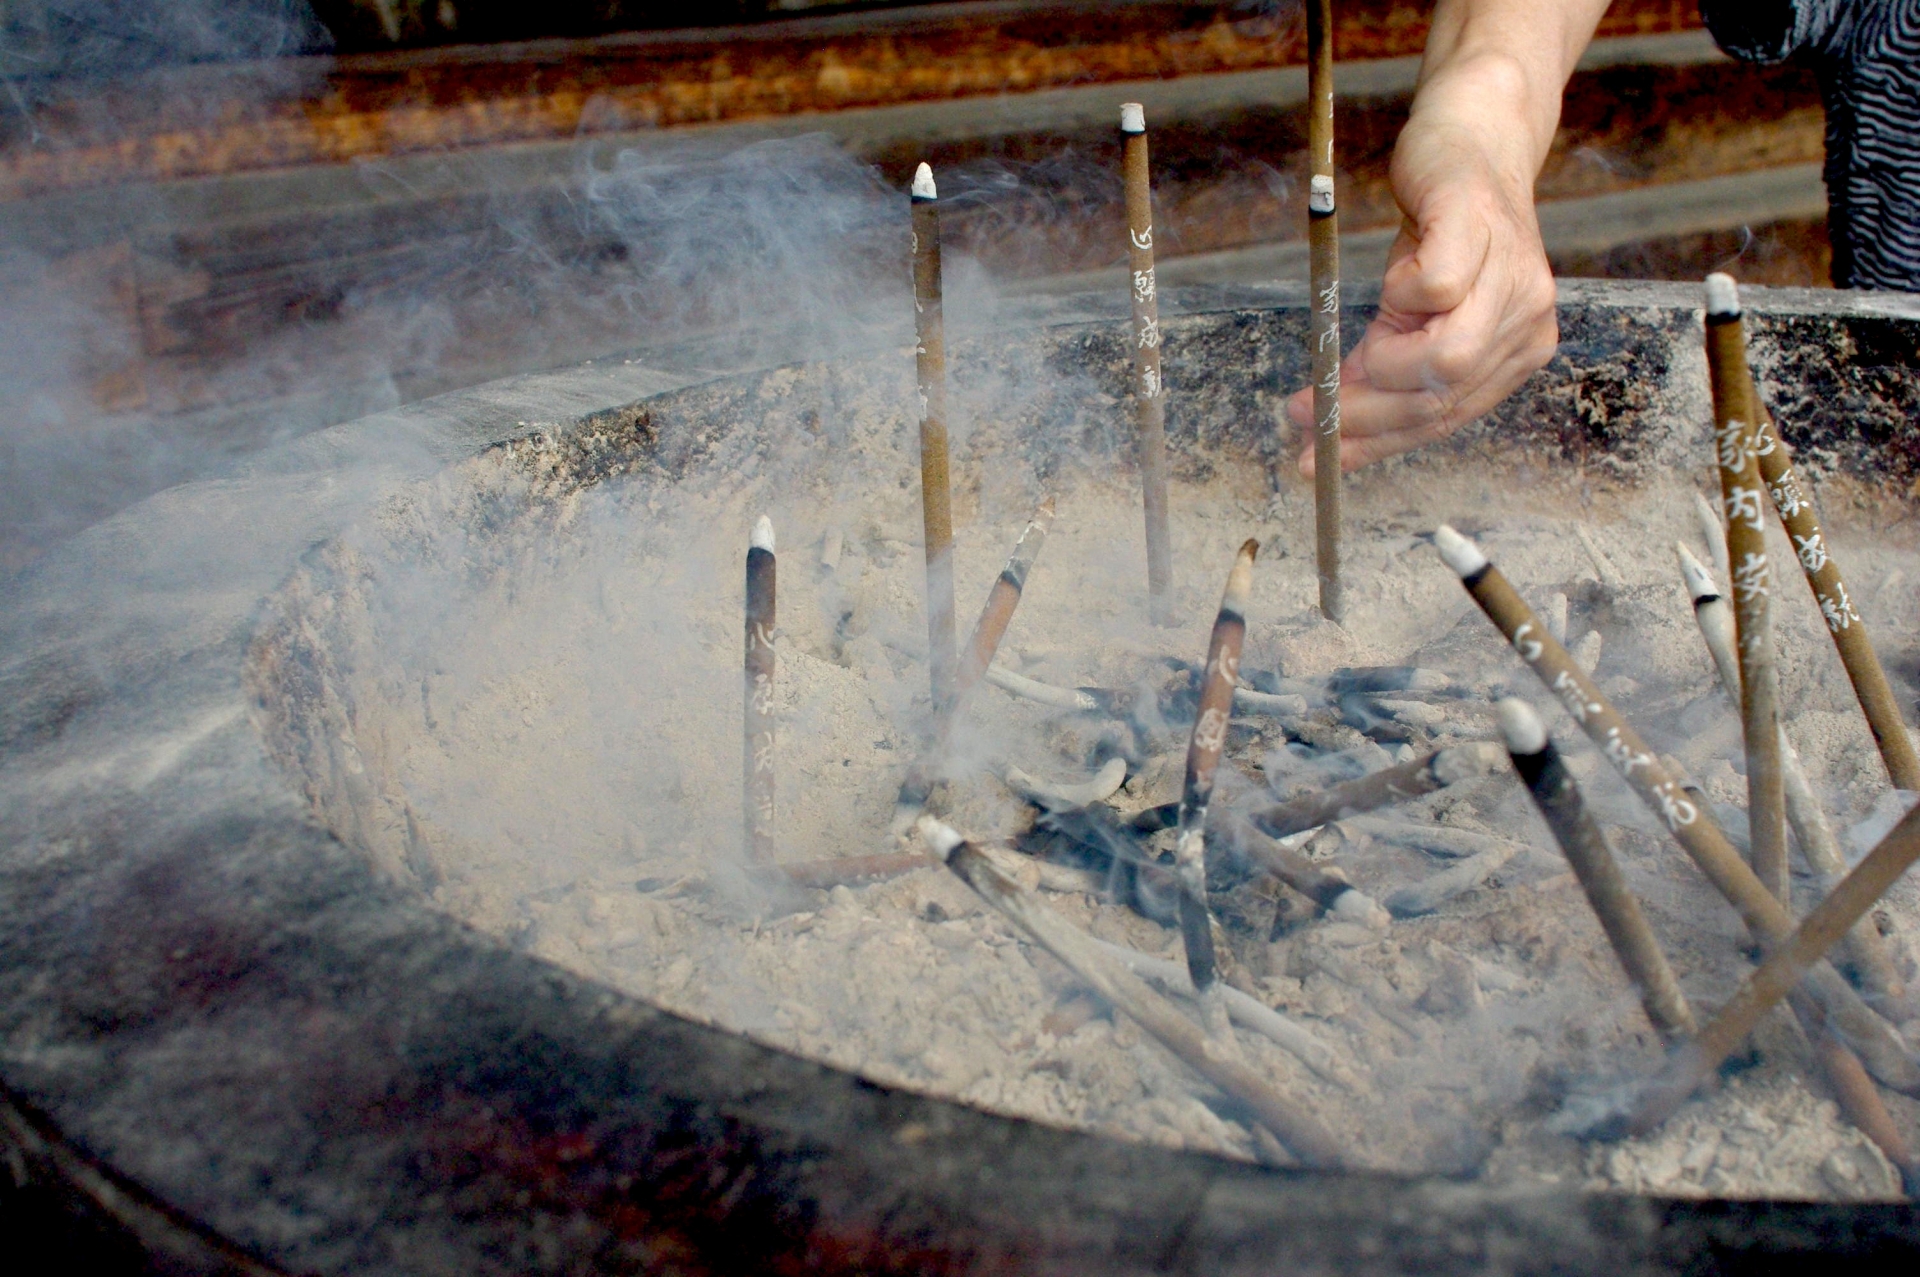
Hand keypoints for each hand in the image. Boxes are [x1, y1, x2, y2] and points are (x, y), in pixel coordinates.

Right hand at [1288, 56, 1559, 474]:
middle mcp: (1528, 324)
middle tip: (1305, 413)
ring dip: (1383, 364)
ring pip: (1449, 359)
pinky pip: (1438, 289)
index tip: (1320, 458)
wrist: (1472, 138)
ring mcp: (1514, 278)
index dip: (1377, 444)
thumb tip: (1329, 428)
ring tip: (1349, 353)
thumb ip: (1386, 370)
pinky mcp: (1481, 229)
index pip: (1444, 419)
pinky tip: (1393, 281)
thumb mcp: (1412, 316)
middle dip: (1365, 414)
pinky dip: (1400, 294)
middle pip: (1444, 399)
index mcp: (1515, 353)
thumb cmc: (1439, 231)